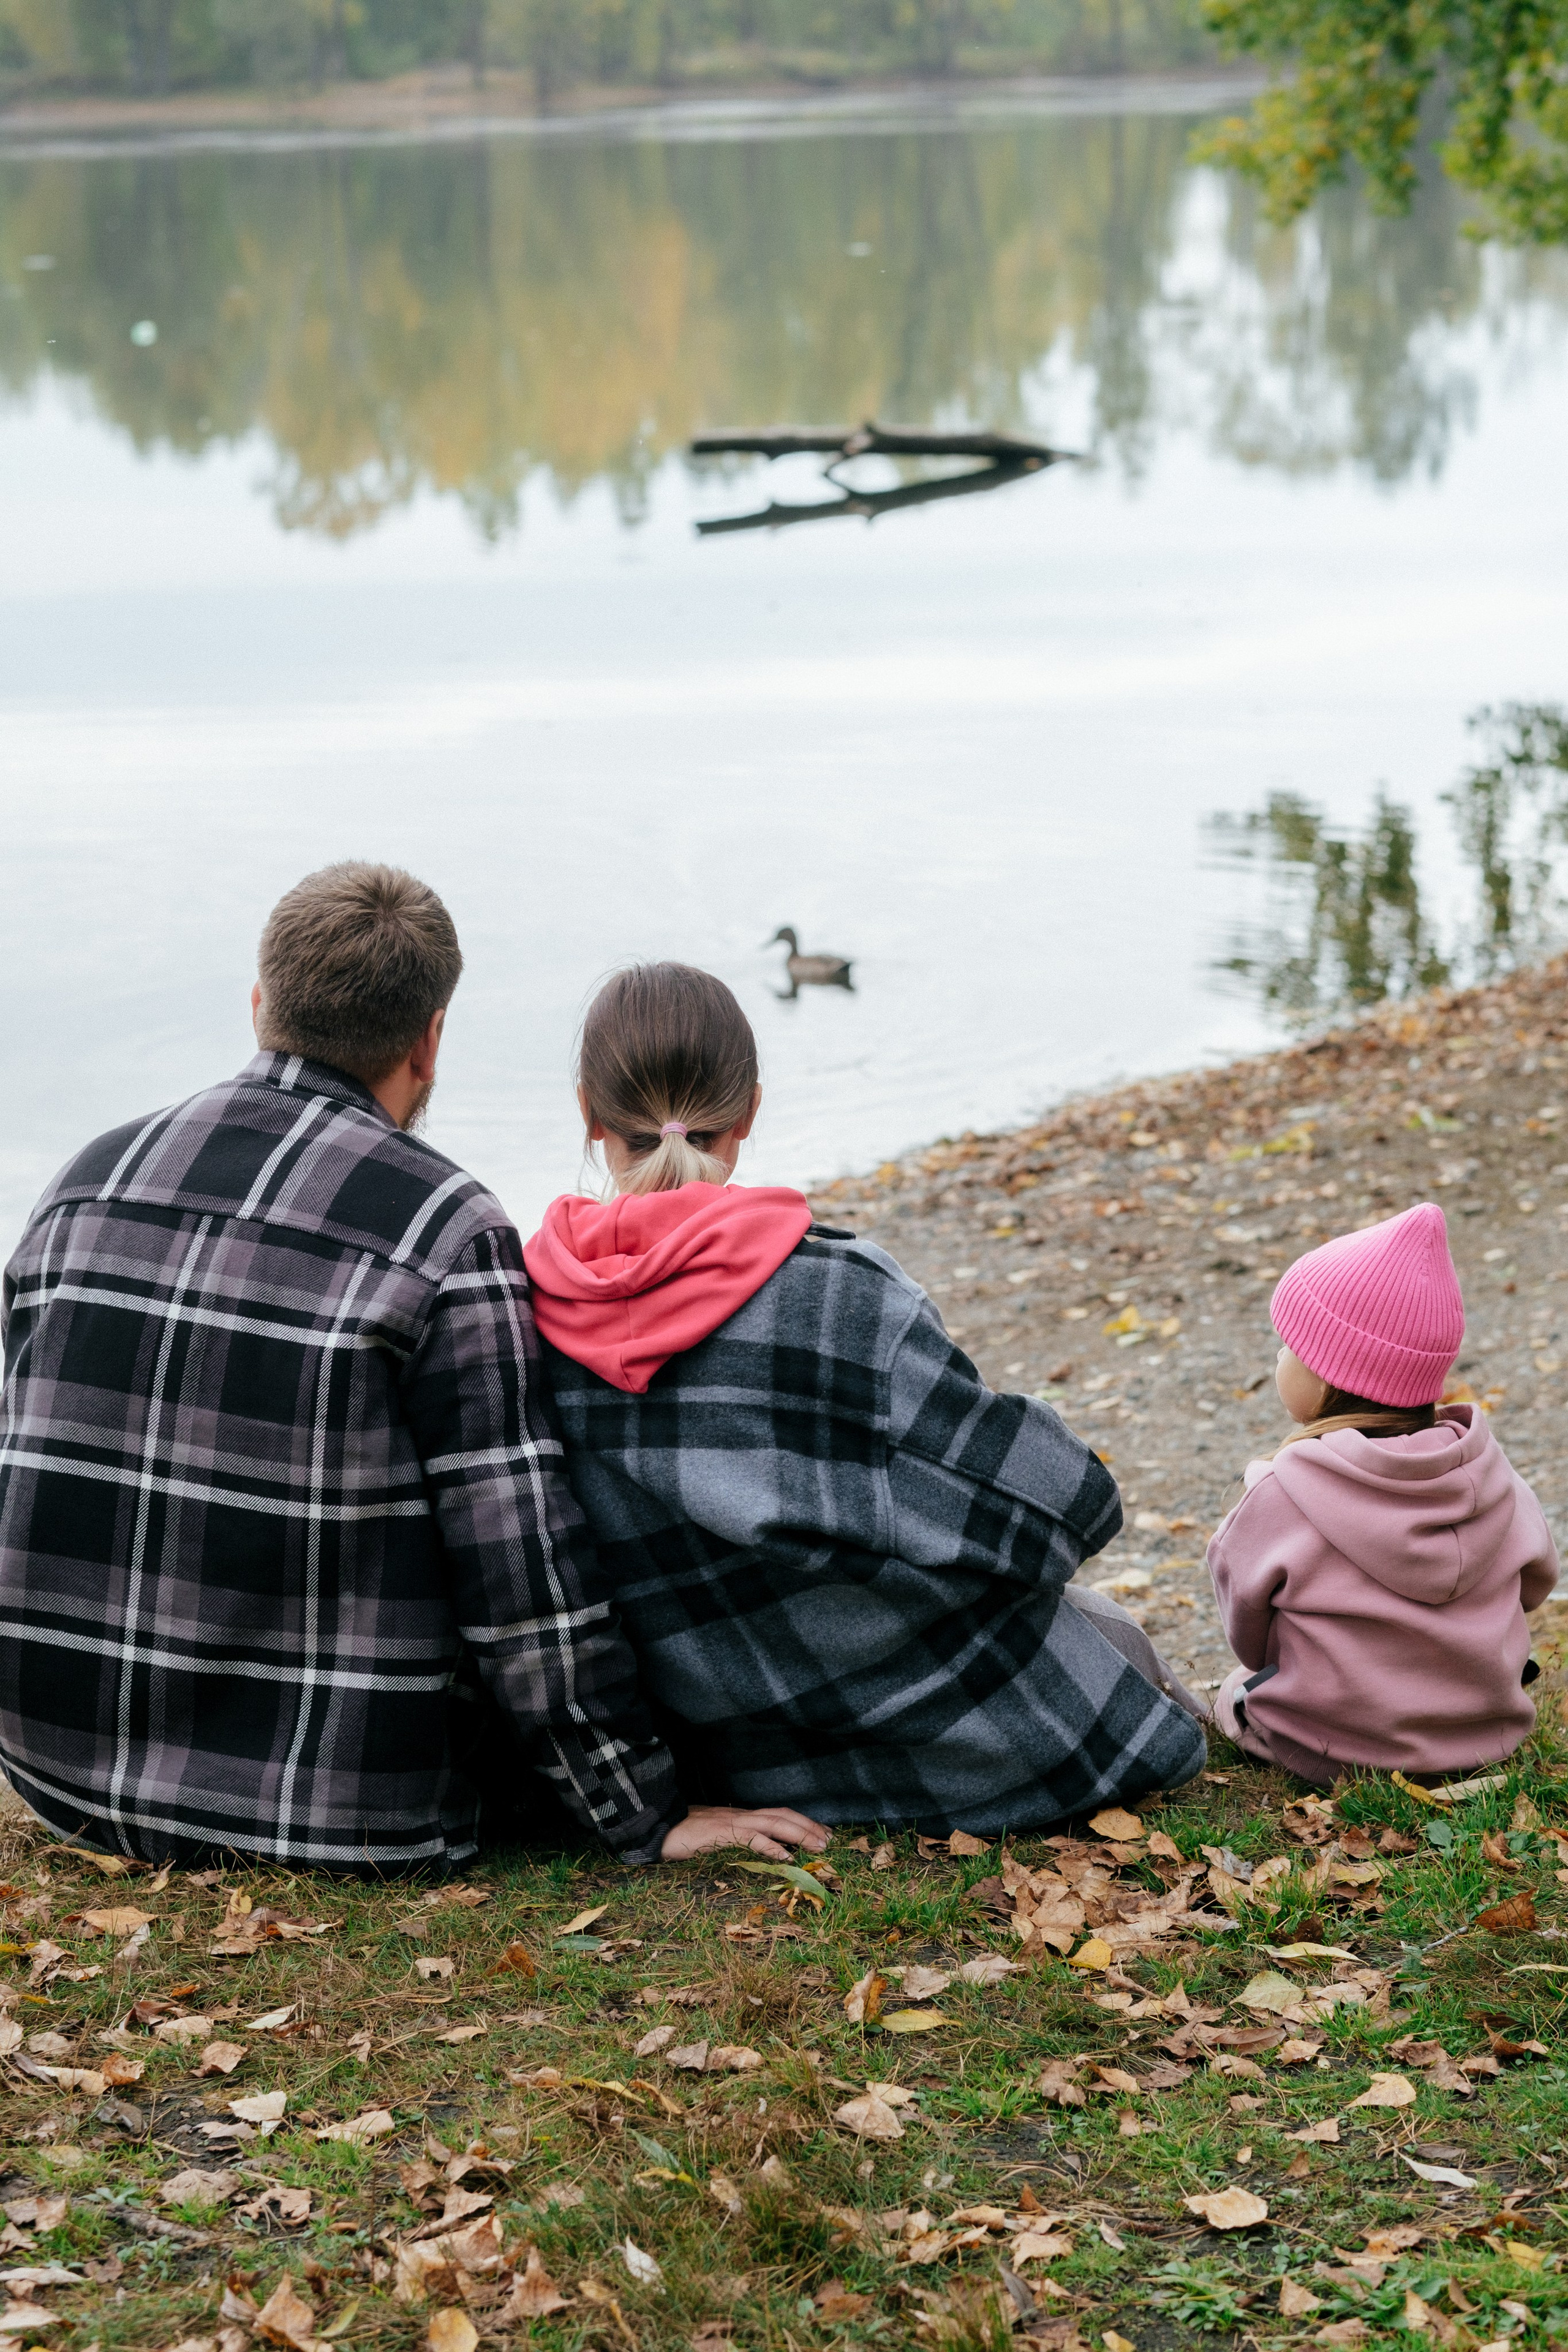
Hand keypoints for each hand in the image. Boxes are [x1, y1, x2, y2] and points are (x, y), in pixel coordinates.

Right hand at [661, 1804, 830, 1862]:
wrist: (655, 1826)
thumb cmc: (681, 1836)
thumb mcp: (713, 1839)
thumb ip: (733, 1842)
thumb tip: (756, 1852)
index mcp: (740, 1818)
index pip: (778, 1816)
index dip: (802, 1823)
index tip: (822, 1834)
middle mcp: (740, 1817)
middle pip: (782, 1816)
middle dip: (809, 1827)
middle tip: (830, 1840)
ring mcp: (731, 1823)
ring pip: (774, 1823)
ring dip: (800, 1833)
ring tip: (819, 1845)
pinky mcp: (720, 1834)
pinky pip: (750, 1838)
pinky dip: (771, 1846)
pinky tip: (786, 1855)